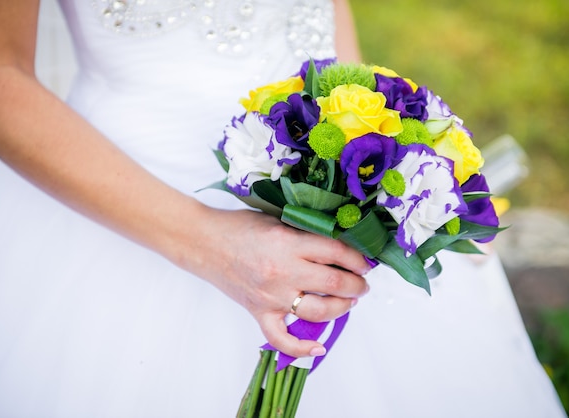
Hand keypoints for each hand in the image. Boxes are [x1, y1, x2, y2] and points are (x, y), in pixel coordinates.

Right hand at [181, 207, 370, 358]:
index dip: (357, 258)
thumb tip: (338, 246)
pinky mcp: (259, 312)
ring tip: (349, 302)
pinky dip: (302, 347)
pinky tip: (319, 347)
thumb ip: (305, 234)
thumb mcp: (277, 220)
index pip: (336, 252)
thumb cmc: (238, 227)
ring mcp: (271, 296)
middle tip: (362, 283)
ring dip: (342, 308)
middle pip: (334, 282)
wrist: (203, 242)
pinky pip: (282, 338)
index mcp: (288, 243)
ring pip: (319, 311)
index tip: (365, 262)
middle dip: (357, 284)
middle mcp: (283, 272)